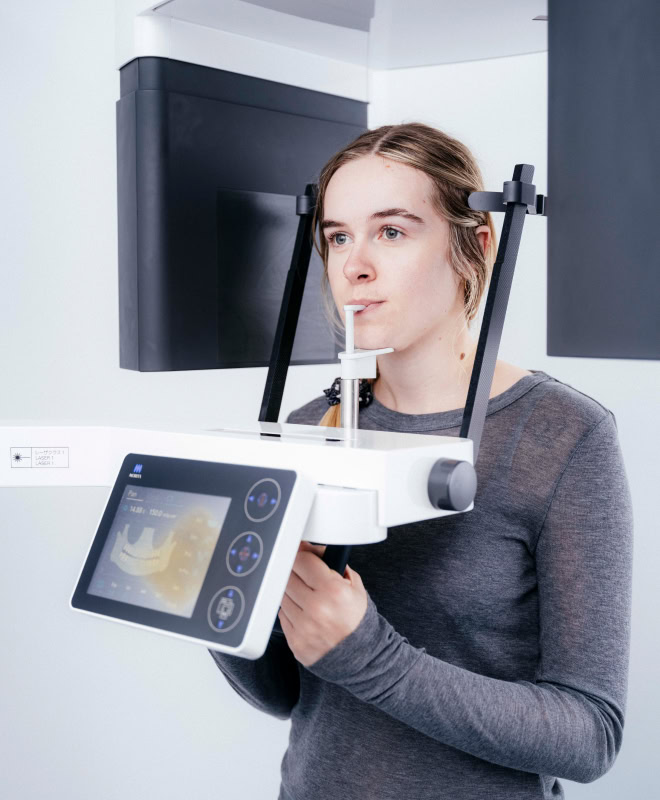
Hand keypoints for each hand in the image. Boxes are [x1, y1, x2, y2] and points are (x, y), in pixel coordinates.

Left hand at [278, 541, 367, 667]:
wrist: (361, 655)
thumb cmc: (357, 619)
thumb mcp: (354, 585)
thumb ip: (331, 564)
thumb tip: (308, 549)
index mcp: (333, 591)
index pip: (302, 560)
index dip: (302, 554)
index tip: (302, 554)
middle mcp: (317, 608)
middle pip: (288, 576)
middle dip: (296, 571)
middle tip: (305, 575)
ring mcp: (304, 626)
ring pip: (282, 595)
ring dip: (291, 591)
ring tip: (308, 596)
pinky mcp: (295, 641)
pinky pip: (282, 615)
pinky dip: (290, 610)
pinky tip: (305, 612)